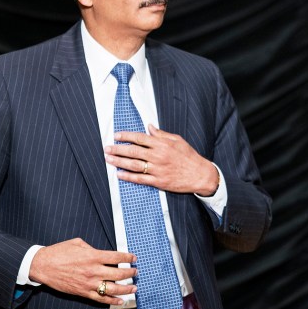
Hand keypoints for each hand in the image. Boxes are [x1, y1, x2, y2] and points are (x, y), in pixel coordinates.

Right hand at [28, 238, 136, 305]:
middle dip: (130, 273)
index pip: (116, 257)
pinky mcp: (83, 293)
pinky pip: (101, 299)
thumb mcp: (77, 243)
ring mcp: (89, 283)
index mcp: (93, 256)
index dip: (128, 258)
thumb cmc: (59, 252)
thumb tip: (101, 253)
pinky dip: (112, 301)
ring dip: (126, 289)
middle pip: (119, 274)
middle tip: (135, 272)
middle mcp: (93, 271)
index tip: (134, 258)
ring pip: (113, 289)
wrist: (43, 266)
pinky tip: (120, 300)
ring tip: (133, 287)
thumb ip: (92, 248)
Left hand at [105, 124, 219, 195]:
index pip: (140, 138)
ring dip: (119, 162)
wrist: (200, 174)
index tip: (116, 135)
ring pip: (133, 164)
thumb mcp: (177, 140)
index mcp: (162, 144)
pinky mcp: (158, 181)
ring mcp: (157, 169)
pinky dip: (128, 177)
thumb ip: (161, 134)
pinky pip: (140, 179)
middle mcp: (158, 156)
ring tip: (109, 159)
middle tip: (107, 148)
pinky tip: (119, 174)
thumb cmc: (189, 156)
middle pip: (133, 151)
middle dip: (118, 149)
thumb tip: (149, 126)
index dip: (126, 136)